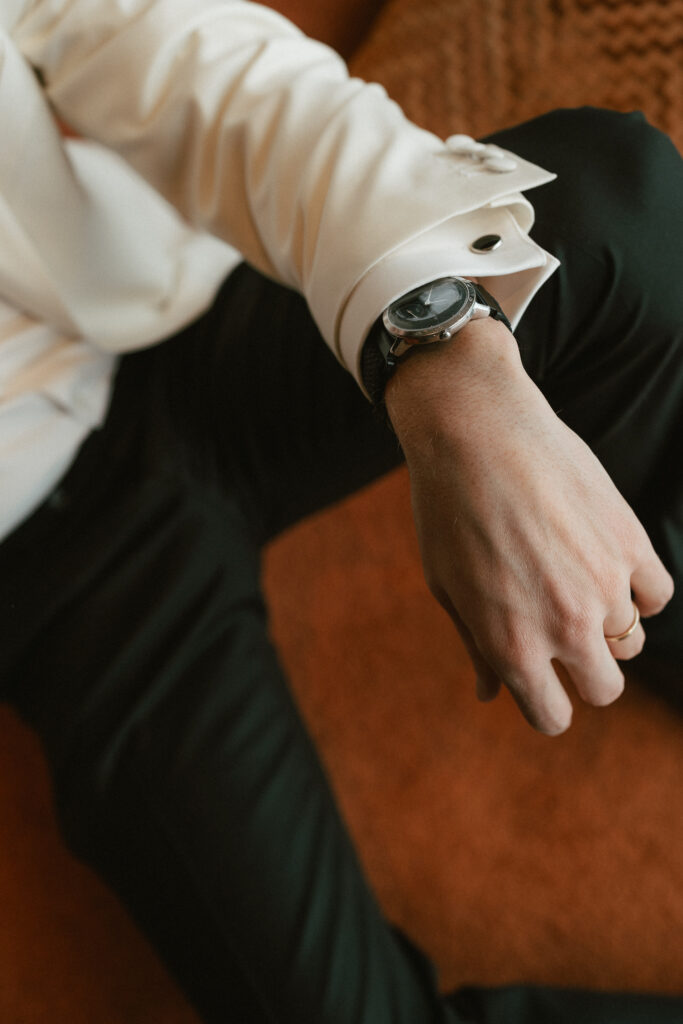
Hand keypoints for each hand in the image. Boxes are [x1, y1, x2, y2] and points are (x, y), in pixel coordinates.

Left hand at [385, 318, 673, 734]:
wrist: (475, 432)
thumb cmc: (446, 511)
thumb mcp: (445, 587)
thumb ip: (476, 646)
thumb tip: (490, 694)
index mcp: (512, 647)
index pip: (553, 718)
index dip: (546, 705)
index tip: (541, 680)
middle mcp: (565, 627)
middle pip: (605, 689)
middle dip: (584, 672)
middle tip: (561, 633)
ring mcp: (604, 586)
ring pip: (630, 639)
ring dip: (606, 622)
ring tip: (571, 577)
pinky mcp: (630, 542)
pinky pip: (656, 593)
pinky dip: (637, 587)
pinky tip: (605, 563)